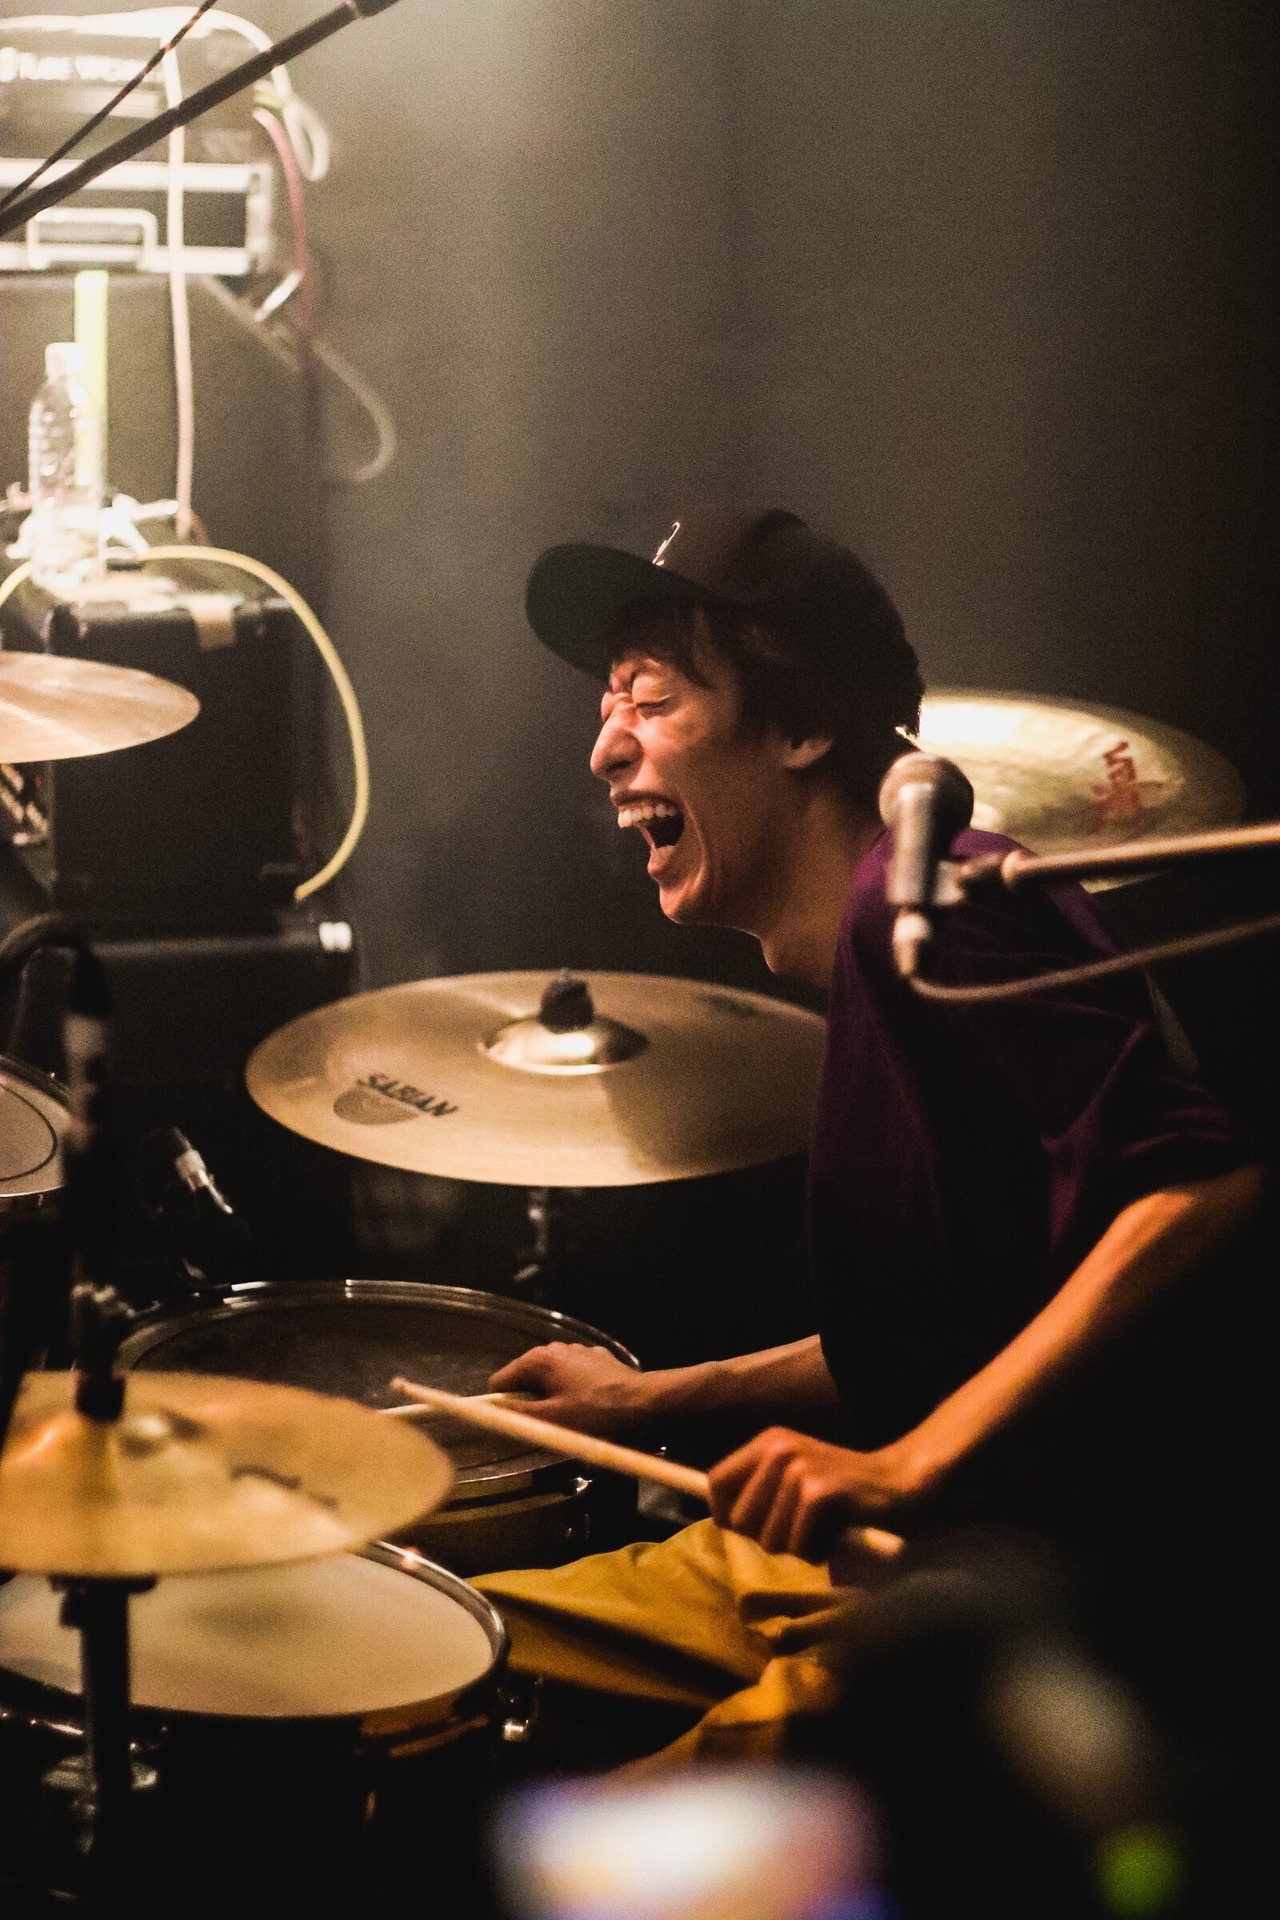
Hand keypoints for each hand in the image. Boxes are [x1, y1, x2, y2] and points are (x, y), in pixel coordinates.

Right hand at [487, 1341, 646, 1435]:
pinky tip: (589, 1405)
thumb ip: (517, 1415)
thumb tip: (490, 1411)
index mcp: (539, 1359)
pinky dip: (573, 1390)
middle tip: (548, 1424)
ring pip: (550, 1378)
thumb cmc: (595, 1411)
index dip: (503, 1404)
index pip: (501, 1380)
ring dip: (552, 1396)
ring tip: (570, 1417)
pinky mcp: (596, 1359)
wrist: (643, 1400)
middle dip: (530, 1401)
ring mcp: (578, 1351)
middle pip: (525, 1378)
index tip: (518, 1423)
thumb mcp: (552, 1419)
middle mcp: (555, 1347)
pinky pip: (571, 1376)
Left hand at [707, 1425, 925, 1562]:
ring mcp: (800, 1468)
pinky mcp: (820, 1492)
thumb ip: (759, 1493)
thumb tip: (721, 1519)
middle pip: (739, 1519)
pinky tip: (837, 1534)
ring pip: (769, 1539)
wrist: (901, 1483)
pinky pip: (798, 1545)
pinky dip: (817, 1551)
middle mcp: (779, 1448)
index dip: (726, 1515)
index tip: (753, 1529)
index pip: (715, 1482)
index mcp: (768, 1441)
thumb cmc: (844, 1492)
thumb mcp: (795, 1480)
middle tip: (802, 1529)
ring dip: (797, 1547)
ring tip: (823, 1529)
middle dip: (768, 1537)